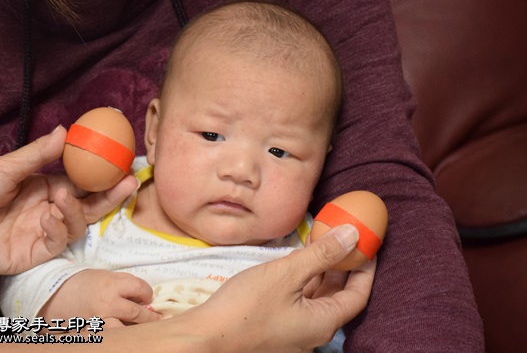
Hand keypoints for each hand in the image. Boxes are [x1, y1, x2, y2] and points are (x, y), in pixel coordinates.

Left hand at [0, 126, 137, 274]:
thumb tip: (65, 130)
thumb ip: (38, 153)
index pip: (81, 183)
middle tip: (129, 183)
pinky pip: (57, 243)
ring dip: (77, 211)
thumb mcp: (4, 167)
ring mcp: (40, 233)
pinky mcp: (31, 254)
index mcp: (43, 187)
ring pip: (77, 225)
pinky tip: (48, 216)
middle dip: (110, 196)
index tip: (123, 166)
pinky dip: (59, 229)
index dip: (103, 177)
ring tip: (63, 198)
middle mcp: (47, 210)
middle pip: (88, 206)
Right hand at [39, 269, 161, 325]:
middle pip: (137, 313)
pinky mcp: (92, 333)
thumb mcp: (104, 276)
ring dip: (137, 330)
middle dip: (149, 316)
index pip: (140, 288)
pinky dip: (120, 335)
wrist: (52, 294)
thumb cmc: (81, 282)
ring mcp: (99, 321)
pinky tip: (124, 335)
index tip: (147, 297)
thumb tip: (142, 296)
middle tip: (157, 319)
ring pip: (126, 330)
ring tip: (144, 330)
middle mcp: (108, 303)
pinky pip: (112, 336)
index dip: (147, 293)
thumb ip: (123, 284)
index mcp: (112, 284)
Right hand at [181, 224, 373, 352]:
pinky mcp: (275, 328)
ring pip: (316, 299)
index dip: (365, 268)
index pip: (358, 295)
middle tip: (346, 240)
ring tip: (322, 244)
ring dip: (322, 272)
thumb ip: (321, 254)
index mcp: (322, 323)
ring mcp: (292, 332)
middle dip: (344, 267)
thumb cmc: (245, 307)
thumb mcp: (286, 274)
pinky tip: (295, 263)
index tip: (368, 245)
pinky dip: (303, 281)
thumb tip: (353, 236)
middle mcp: (312, 332)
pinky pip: (298, 302)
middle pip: (337, 297)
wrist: (205, 338)